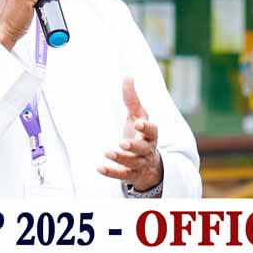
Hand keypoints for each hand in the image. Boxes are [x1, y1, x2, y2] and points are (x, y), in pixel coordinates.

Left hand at [97, 77, 162, 191]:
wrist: (148, 164)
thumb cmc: (140, 135)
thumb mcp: (137, 116)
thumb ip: (132, 99)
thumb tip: (128, 77)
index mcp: (150, 135)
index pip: (152, 131)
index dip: (146, 127)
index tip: (138, 123)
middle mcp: (147, 150)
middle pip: (143, 149)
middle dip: (133, 146)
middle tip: (122, 143)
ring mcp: (139, 163)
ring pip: (133, 163)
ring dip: (120, 159)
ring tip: (107, 153)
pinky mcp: (130, 174)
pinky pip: (122, 175)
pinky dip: (111, 172)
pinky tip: (99, 168)